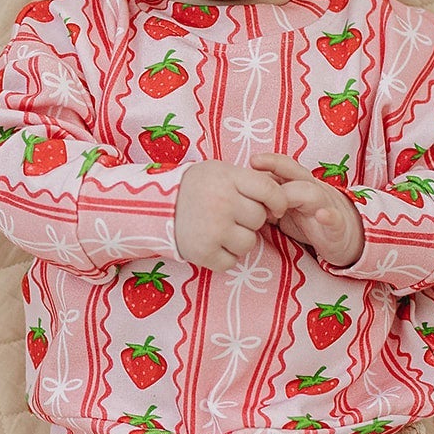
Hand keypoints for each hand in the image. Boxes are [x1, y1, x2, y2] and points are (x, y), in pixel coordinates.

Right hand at [174, 159, 289, 271]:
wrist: (152, 205)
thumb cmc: (194, 187)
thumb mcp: (220, 172)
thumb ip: (248, 180)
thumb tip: (280, 199)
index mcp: (228, 178)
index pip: (269, 190)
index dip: (278, 201)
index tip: (276, 208)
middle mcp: (222, 202)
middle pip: (259, 218)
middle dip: (250, 220)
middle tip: (230, 215)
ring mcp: (213, 229)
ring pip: (249, 243)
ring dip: (238, 240)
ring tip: (219, 230)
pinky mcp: (203, 252)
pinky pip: (231, 261)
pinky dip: (223, 257)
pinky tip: (211, 244)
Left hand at [250, 153, 363, 268]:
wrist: (343, 238)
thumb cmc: (308, 220)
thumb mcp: (285, 209)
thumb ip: (266, 202)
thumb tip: (239, 198)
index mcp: (298, 185)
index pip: (283, 168)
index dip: (268, 162)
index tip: (250, 160)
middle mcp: (312, 190)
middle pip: (295, 172)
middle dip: (276, 165)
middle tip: (255, 162)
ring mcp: (325, 206)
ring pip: (312, 192)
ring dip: (294, 195)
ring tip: (276, 206)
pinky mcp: (336, 226)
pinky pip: (334, 218)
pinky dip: (329, 216)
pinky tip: (322, 216)